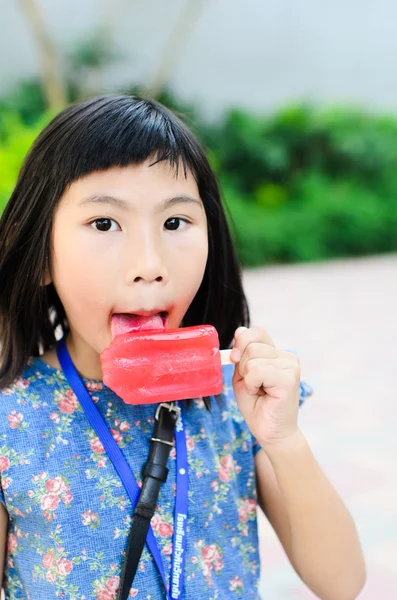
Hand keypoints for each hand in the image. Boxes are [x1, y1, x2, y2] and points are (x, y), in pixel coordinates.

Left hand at [230, 327, 300, 449]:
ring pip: (252, 358)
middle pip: (251, 345)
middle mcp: (288, 356)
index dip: (242, 341)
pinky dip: (252, 384)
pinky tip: (262, 394)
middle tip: (253, 385)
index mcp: (277, 353)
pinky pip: (257, 370)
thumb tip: (240, 330)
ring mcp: (291, 366)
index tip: (235, 359)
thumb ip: (241, 354)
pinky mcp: (289, 378)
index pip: (257, 332)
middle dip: (242, 367)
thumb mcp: (242, 375)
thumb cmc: (257, 405)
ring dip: (247, 378)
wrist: (270, 432)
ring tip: (258, 390)